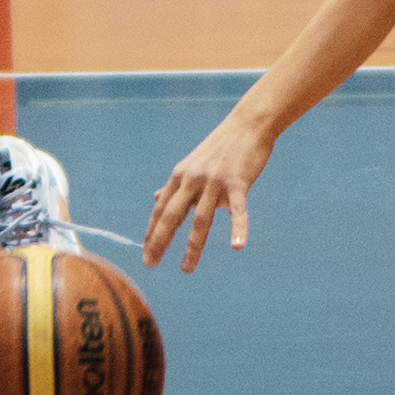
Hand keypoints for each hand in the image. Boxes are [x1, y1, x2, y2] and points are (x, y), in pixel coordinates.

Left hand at [142, 111, 272, 271]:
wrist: (248, 125)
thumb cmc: (221, 146)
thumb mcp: (192, 163)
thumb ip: (175, 185)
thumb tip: (156, 198)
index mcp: (180, 176)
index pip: (161, 209)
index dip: (151, 232)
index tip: (145, 253)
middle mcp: (193, 179)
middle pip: (172, 216)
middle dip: (160, 241)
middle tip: (151, 263)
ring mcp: (215, 182)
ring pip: (200, 219)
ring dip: (192, 247)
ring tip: (186, 268)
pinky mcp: (238, 182)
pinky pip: (238, 210)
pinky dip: (238, 229)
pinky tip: (237, 246)